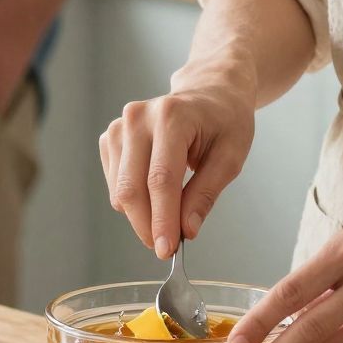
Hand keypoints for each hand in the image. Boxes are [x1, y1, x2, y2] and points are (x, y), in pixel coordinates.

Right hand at [100, 63, 256, 259]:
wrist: (209, 92)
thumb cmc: (225, 121)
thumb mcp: (231, 156)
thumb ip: (205, 193)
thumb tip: (186, 230)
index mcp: (172, 117)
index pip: (161, 179)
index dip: (162, 219)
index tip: (167, 250)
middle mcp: (139, 118)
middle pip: (131, 187)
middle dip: (147, 225)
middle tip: (167, 247)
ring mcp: (120, 126)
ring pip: (119, 190)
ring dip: (141, 216)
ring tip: (169, 219)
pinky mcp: (111, 137)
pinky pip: (115, 184)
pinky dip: (134, 202)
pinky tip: (156, 197)